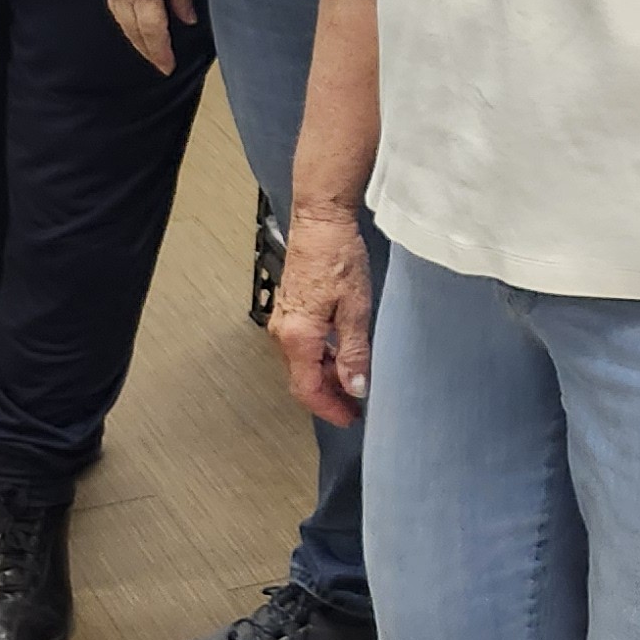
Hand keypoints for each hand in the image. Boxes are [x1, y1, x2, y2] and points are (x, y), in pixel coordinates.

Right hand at [102, 0, 198, 71]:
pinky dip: (123, 17)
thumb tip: (186, 20)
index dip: (160, 51)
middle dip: (145, 49)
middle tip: (159, 65)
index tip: (167, 67)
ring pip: (119, 17)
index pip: (151, 30)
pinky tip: (132, 20)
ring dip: (132, 36)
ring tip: (147, 48)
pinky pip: (112, 2)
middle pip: (131, 29)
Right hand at [272, 206, 373, 426]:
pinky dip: (320, 358)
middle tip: (355, 406)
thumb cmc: (337, 256)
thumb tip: (355, 387)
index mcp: (297, 337)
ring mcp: (284, 320)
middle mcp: (284, 332)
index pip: (308, 389)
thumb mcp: (355, 308)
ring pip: (302, 363)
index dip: (329, 408)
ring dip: (325, 377)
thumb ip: (354, 352)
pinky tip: (341, 355)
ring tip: (353, 382)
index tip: (350, 418)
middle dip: (328, 396)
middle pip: (302, 379)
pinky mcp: (290, 309)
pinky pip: (302, 346)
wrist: (321, 221)